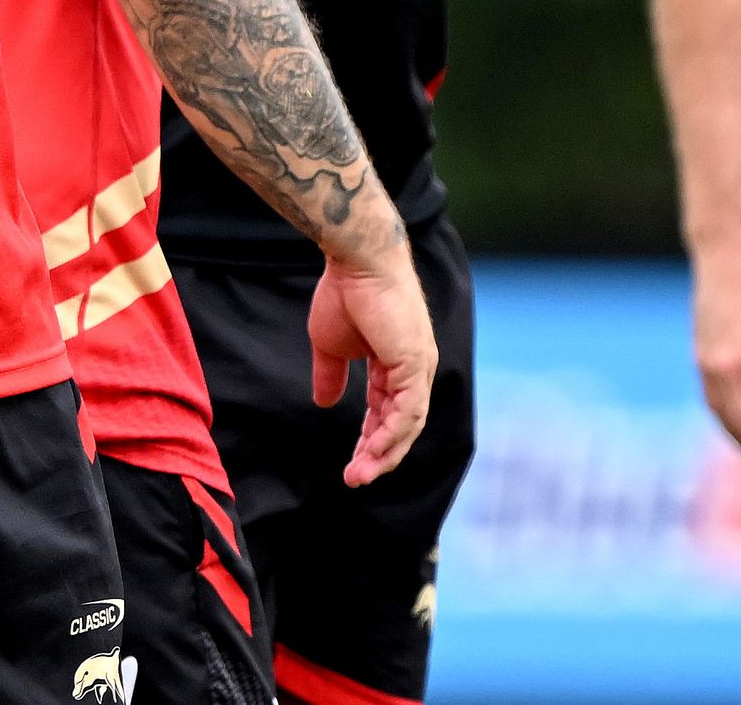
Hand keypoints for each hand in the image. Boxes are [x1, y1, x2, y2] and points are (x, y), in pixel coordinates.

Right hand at [309, 246, 435, 485]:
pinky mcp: (415, 363)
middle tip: (355, 479)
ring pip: (407, 425)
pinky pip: (408, 411)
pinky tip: (372, 451)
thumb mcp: (330, 346)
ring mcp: (418, 367)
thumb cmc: (344, 293)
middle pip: (401, 426)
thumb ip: (330, 375)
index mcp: (395, 364)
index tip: (351, 463)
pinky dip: (391, 434)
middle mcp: (413, 369)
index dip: (369, 439)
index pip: (386, 412)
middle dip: (378, 455)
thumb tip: (322, 403)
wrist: (356, 261)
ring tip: (359, 474)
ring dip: (384, 453)